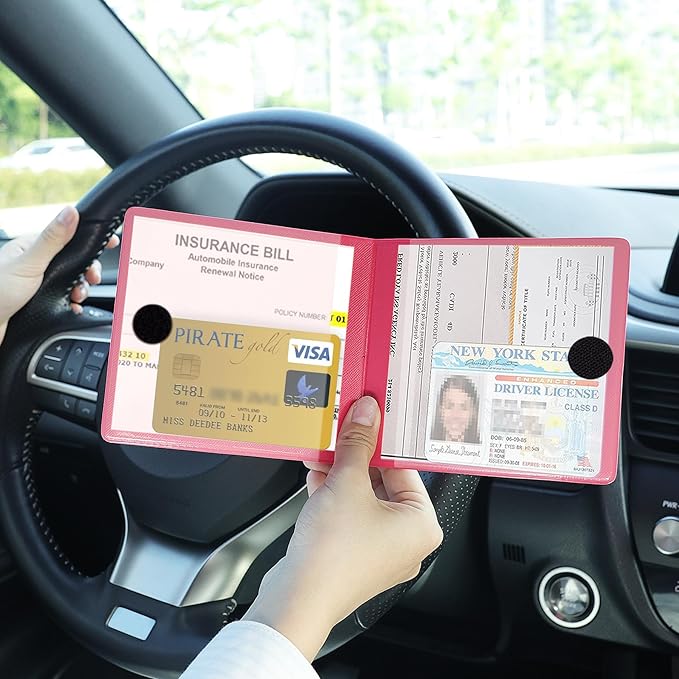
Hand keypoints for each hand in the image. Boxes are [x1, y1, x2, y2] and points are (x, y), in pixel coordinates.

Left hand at [0, 206, 118, 345]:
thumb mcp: (30, 263)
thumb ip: (52, 239)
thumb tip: (71, 212)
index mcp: (33, 247)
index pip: (68, 237)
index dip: (89, 240)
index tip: (109, 242)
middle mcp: (36, 263)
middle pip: (75, 261)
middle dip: (87, 271)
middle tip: (91, 279)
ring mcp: (38, 282)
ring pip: (72, 281)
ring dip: (81, 290)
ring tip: (77, 297)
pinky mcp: (40, 301)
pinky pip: (66, 300)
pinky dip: (74, 305)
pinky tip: (74, 308)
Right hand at [243, 396, 442, 660]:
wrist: (297, 599)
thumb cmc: (333, 553)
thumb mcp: (347, 483)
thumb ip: (358, 443)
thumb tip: (367, 414)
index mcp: (422, 524)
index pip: (405, 467)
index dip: (382, 440)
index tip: (368, 418)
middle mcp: (406, 540)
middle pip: (383, 481)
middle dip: (355, 456)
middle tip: (342, 430)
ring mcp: (380, 550)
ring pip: (362, 497)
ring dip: (340, 473)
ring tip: (322, 451)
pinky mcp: (354, 554)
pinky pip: (349, 514)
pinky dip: (333, 494)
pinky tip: (315, 475)